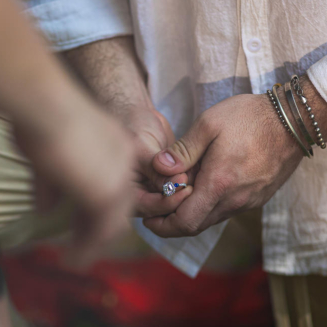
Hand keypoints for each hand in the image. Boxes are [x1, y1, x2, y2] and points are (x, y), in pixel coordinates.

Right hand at [14, 95, 136, 266]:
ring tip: (75, 258)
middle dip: (100, 228)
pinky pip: (100, 232)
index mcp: (115, 145)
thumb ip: (50, 183)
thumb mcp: (45, 153)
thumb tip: (44, 210)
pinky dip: (86, 248)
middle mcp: (123, 161)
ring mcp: (117, 179)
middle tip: (82, 245)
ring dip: (93, 243)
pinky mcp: (105, 194)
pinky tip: (71, 259)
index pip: (116, 184)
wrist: (45, 104)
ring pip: (113, 222)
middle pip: (121, 205)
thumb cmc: (39, 117)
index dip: (100, 206)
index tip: (82, 221)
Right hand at [63, 37, 191, 216]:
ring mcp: (152, 190)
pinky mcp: (166, 183)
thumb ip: (154, 168)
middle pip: (161, 211)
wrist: (136, 114)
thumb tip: (172, 187)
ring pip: (173, 202)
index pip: (147, 208)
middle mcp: (138, 195)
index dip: (167, 202)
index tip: (186, 188)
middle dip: (180, 201)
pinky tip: (202, 176)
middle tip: (197, 187)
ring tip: (201, 181)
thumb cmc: (131, 125)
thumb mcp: (141, 145)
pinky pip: (180, 190)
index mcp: (124, 191)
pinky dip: (190, 186)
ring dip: (186, 194)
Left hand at [142, 76, 326, 236]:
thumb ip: (182, 150)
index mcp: (219, 184)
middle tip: (155, 209)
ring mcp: (249, 201)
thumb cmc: (250, 118)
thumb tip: (158, 168)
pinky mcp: (258, 197)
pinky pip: (227, 209)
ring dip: (192, 211)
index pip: (185, 223)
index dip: (162, 226)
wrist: (295, 120)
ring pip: (212, 218)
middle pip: (196, 225)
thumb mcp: (209, 124)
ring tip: (176, 192)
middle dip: (172, 222)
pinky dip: (209, 204)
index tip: (147, 217)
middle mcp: (235, 200)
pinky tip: (202, 185)